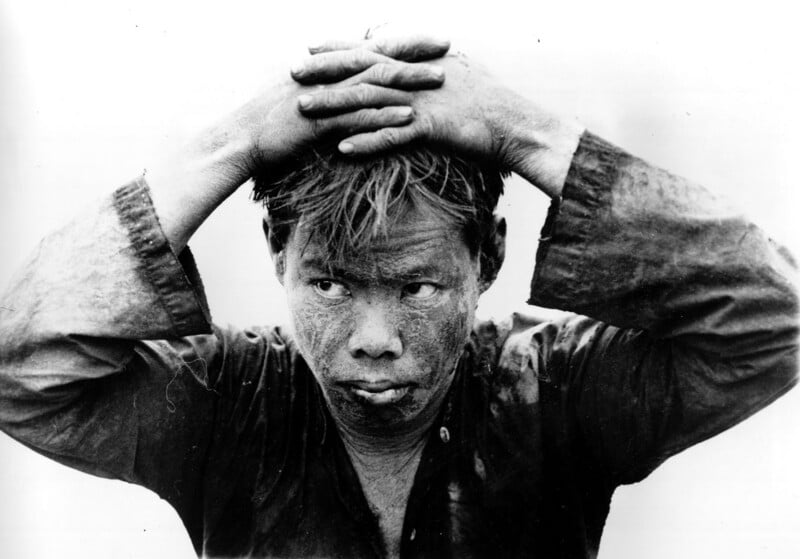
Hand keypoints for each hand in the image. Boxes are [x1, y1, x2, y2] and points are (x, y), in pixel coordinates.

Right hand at [236, 37, 450, 176]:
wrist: (237, 141)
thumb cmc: (265, 124)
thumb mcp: (296, 99)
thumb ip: (323, 91)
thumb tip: (344, 91)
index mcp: (321, 67)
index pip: (367, 47)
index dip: (399, 41)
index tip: (427, 39)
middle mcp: (324, 74)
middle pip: (377, 57)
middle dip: (413, 51)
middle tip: (446, 47)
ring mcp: (322, 97)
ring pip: (372, 82)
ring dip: (407, 80)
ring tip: (438, 80)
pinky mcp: (318, 122)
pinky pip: (356, 116)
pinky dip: (384, 116)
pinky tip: (409, 117)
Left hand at [293, 40, 583, 196]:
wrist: (519, 125)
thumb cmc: (493, 105)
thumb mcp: (461, 76)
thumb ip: (431, 71)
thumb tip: (415, 69)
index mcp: (423, 61)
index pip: (376, 49)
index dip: (342, 47)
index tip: (312, 46)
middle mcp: (419, 76)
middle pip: (364, 70)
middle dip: (327, 71)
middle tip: (293, 72)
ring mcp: (424, 100)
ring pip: (371, 100)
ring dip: (335, 105)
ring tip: (303, 110)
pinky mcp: (432, 127)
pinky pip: (393, 136)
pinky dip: (368, 141)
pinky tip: (342, 148)